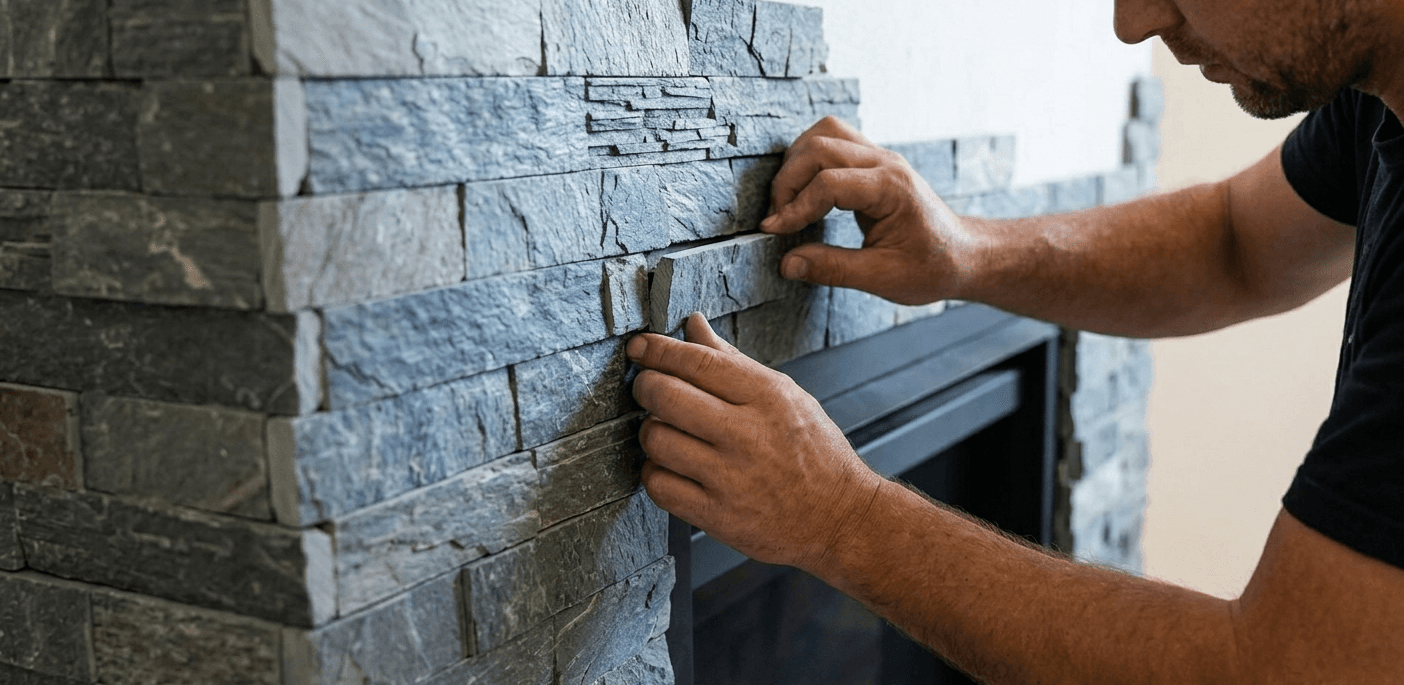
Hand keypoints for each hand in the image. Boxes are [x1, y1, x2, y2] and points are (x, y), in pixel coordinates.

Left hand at [629, 313, 883, 571]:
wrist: (839, 518)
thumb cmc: (814, 453)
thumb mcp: (785, 395)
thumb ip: (733, 361)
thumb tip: (694, 325)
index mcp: (767, 397)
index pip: (697, 361)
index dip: (658, 350)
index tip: (639, 347)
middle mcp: (748, 435)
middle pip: (665, 396)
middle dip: (646, 386)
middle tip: (649, 389)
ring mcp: (731, 478)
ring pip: (655, 440)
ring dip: (651, 432)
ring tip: (667, 432)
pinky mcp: (717, 516)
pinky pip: (658, 485)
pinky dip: (655, 473)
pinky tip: (672, 468)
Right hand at [762, 116, 975, 305]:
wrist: (965, 256)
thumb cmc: (932, 267)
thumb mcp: (883, 278)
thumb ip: (833, 268)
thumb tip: (787, 264)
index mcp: (891, 188)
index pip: (828, 183)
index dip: (794, 207)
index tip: (774, 232)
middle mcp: (886, 162)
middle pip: (821, 146)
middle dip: (788, 180)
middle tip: (777, 218)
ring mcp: (881, 157)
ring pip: (826, 132)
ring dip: (798, 161)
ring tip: (787, 201)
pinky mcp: (874, 162)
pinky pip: (835, 140)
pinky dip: (811, 159)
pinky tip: (805, 190)